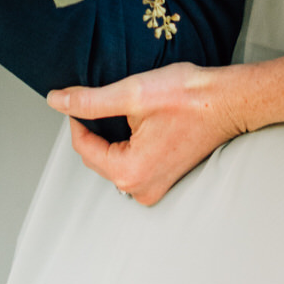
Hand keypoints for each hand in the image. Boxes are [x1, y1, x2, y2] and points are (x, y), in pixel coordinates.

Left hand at [47, 64, 246, 205]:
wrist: (227, 101)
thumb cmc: (187, 97)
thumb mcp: (131, 93)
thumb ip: (89, 101)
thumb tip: (56, 100)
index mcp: (129, 173)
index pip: (84, 148)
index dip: (76, 119)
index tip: (80, 96)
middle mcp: (140, 189)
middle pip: (98, 158)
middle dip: (95, 130)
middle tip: (107, 99)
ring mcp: (154, 187)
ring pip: (114, 161)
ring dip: (111, 137)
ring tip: (125, 110)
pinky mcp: (164, 178)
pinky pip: (132, 164)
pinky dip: (128, 144)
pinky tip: (139, 123)